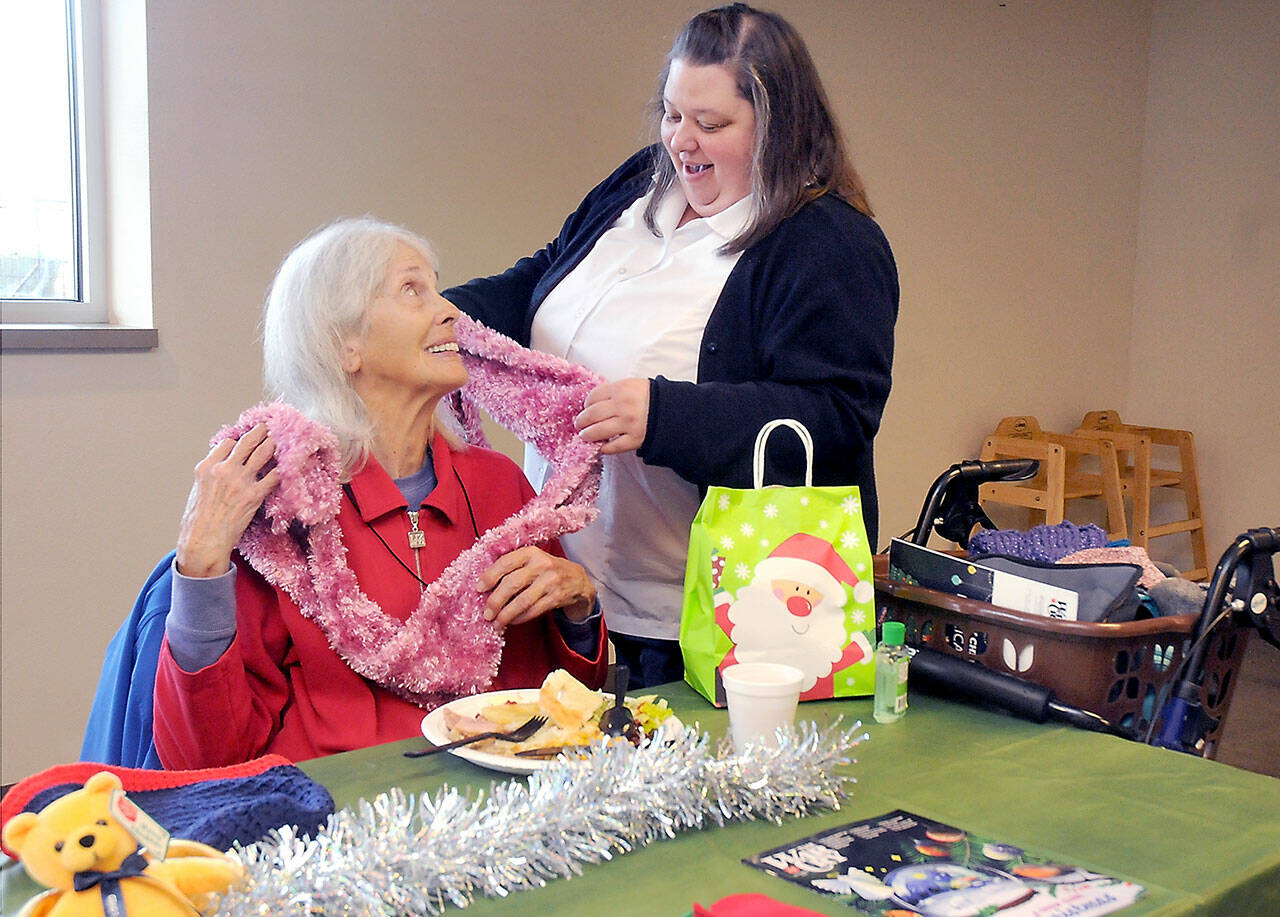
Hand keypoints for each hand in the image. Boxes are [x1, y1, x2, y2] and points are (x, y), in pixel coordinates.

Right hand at [176, 424, 280, 577]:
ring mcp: (240, 481)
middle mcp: (223, 469)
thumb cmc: (198, 521)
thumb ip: (211, 475)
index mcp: (206, 467)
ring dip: (275, 443)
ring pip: (263, 452)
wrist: (202, 541)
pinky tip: (291, 464)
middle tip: (272, 425)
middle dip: (262, 431)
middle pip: (247, 441)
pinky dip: (284, 468)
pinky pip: (274, 476)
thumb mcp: (197, 490)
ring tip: (285, 437)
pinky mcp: (254, 495)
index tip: (249, 437)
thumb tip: (224, 466)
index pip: (228, 443)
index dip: (240, 439)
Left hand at [476, 547, 595, 630]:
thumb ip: (512, 567)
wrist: (578, 579)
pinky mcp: (556, 597)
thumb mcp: (532, 560)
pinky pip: (533, 611)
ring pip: (522, 601)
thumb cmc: (546, 570)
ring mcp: (551, 581)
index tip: (478, 588)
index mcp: (530, 553)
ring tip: (496, 623)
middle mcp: (541, 564)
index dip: (489, 576)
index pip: (505, 562)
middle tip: (486, 613)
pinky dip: (520, 618)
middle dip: (495, 601)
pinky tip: (512, 622)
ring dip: (506, 615)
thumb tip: (484, 586)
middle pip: (512, 584)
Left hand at [575, 378, 649, 454]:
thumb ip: (614, 391)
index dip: (586, 404)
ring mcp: (628, 424)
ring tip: (585, 436)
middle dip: (581, 421)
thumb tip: (594, 403)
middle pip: (591, 415)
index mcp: (621, 389)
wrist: (674, 411)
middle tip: (579, 424)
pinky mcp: (634, 439)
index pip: (593, 397)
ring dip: (587, 435)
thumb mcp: (633, 385)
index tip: (586, 409)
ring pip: (598, 432)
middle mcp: (623, 406)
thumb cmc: (652, 397)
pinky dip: (604, 448)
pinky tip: (601, 446)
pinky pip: (612, 447)